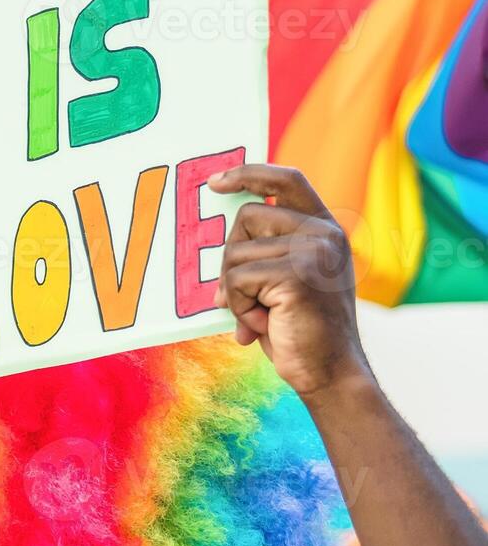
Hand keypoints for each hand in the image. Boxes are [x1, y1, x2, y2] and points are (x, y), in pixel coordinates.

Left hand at [209, 164, 369, 397]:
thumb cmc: (298, 327)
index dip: (249, 173)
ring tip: (263, 315)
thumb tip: (219, 235)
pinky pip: (237, 281)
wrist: (329, 371)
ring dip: (236, 292)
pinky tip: (263, 324)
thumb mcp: (284, 279)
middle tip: (247, 297)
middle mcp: (324, 233)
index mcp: (323, 228)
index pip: (287, 180)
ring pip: (235, 253)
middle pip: (245, 216)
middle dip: (231, 259)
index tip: (215, 182)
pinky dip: (240, 307)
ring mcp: (314, 251)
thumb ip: (264, 249)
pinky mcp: (298, 275)